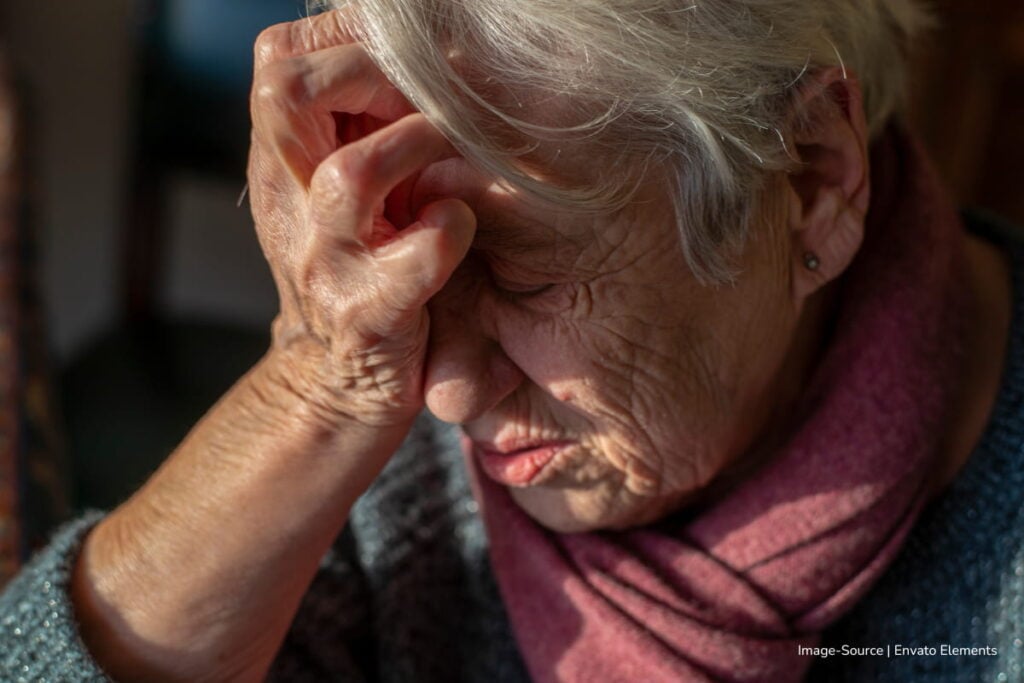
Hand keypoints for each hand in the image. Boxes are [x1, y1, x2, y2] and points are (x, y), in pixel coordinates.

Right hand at [70, 14, 477, 681]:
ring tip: (458, 149)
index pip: (281, 65)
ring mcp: (324, 264)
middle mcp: (290, 205)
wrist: (336, 390)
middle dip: (376, 76)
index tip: (412, 55)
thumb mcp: (342, 194)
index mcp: (283, 166)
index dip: (348, 41)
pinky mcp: (369, 317)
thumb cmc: (361, 275)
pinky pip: (408, 266)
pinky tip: (461, 228)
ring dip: (419, 147)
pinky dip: (446, 237)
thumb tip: (409, 51)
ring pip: (351, 178)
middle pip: (288, 97)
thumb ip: (356, 128)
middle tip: (437, 95)